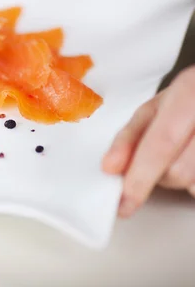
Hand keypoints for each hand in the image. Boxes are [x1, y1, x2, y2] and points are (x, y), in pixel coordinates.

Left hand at [102, 66, 194, 217]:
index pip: (161, 144)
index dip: (140, 177)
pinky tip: (194, 160)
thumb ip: (130, 136)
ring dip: (183, 179)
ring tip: (185, 155)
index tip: (124, 202)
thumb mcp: (156, 107)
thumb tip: (110, 167)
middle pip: (179, 170)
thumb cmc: (189, 99)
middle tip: (160, 162)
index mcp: (189, 93)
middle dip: (161, 177)